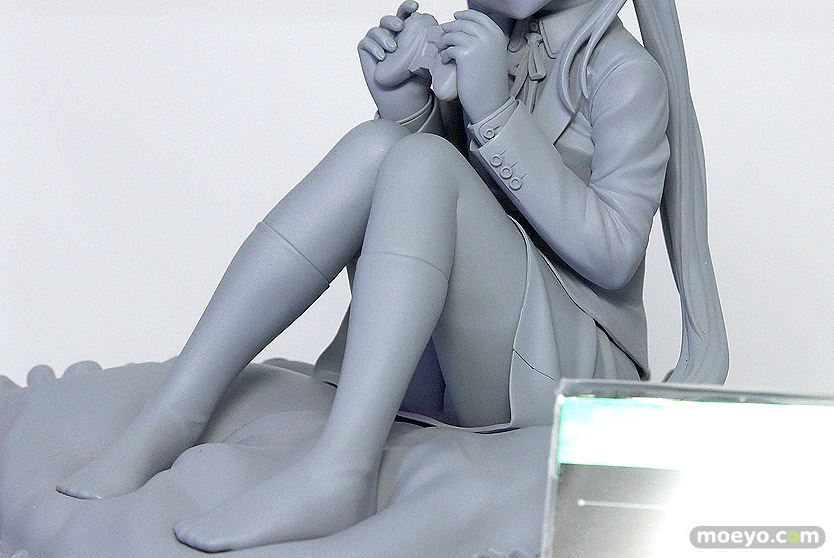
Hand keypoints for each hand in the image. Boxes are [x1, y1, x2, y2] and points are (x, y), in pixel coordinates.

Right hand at [358, 1, 431, 121]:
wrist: (403, 95)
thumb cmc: (416, 76)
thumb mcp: (428, 60)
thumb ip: (433, 45)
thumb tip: (444, 32)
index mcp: (405, 31)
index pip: (405, 14)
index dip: (407, 7)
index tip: (415, 6)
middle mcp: (389, 34)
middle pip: (387, 19)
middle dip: (393, 20)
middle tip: (400, 26)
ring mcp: (376, 41)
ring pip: (376, 30)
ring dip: (384, 36)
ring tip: (392, 48)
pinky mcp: (366, 50)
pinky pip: (366, 43)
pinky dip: (373, 47)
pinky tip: (381, 57)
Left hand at [438, 10, 509, 121]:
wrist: (490, 101)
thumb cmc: (490, 83)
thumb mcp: (493, 56)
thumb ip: (484, 42)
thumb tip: (465, 32)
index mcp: (497, 34)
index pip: (478, 16)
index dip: (464, 15)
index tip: (455, 17)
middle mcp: (489, 35)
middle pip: (463, 22)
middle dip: (450, 27)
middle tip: (442, 34)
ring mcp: (477, 43)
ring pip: (453, 34)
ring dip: (444, 40)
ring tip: (441, 49)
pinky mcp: (465, 54)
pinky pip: (448, 48)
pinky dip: (444, 54)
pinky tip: (445, 60)